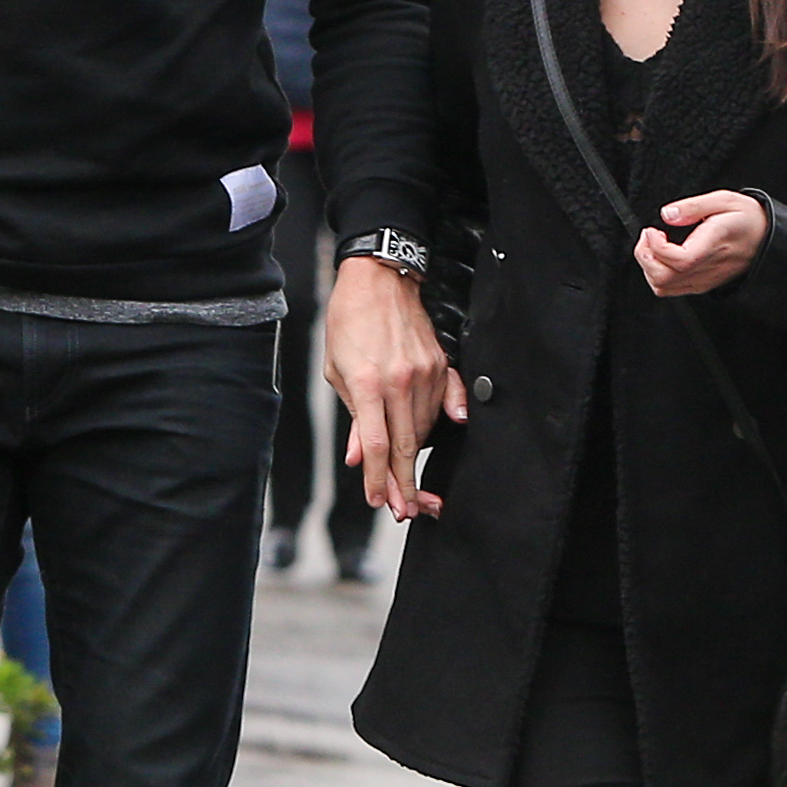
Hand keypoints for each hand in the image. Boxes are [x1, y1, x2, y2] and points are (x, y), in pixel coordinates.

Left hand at [324, 257, 449, 522]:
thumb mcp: (337, 370)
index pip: (376, 445)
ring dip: (419, 457)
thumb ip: (352, 417)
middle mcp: (400, 381)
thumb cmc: (349, 320)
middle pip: (406, 446)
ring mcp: (424, 372)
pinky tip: (450, 434)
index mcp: (368, 384)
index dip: (378, 479)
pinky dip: (445, 423)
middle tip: (406, 509)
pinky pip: (445, 403)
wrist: (378, 277)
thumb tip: (358, 456)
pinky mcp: (439, 363)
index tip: (379, 501)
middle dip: (405, 483)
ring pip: (425, 428)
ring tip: (412, 482)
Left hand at [633, 190, 766, 298]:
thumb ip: (693, 206)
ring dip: (649, 267)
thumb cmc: (749, 219)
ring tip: (652, 246)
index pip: (680, 260)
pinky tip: (662, 257)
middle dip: (645, 257)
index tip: (652, 230)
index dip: (657, 247)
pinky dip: (657, 274)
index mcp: (715, 244)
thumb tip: (668, 214)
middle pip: (664, 278)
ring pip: (664, 287)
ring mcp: (704, 279)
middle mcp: (708, 267)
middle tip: (648, 236)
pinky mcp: (702, 284)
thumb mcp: (724, 200)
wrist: (768, 240)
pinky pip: (671, 289)